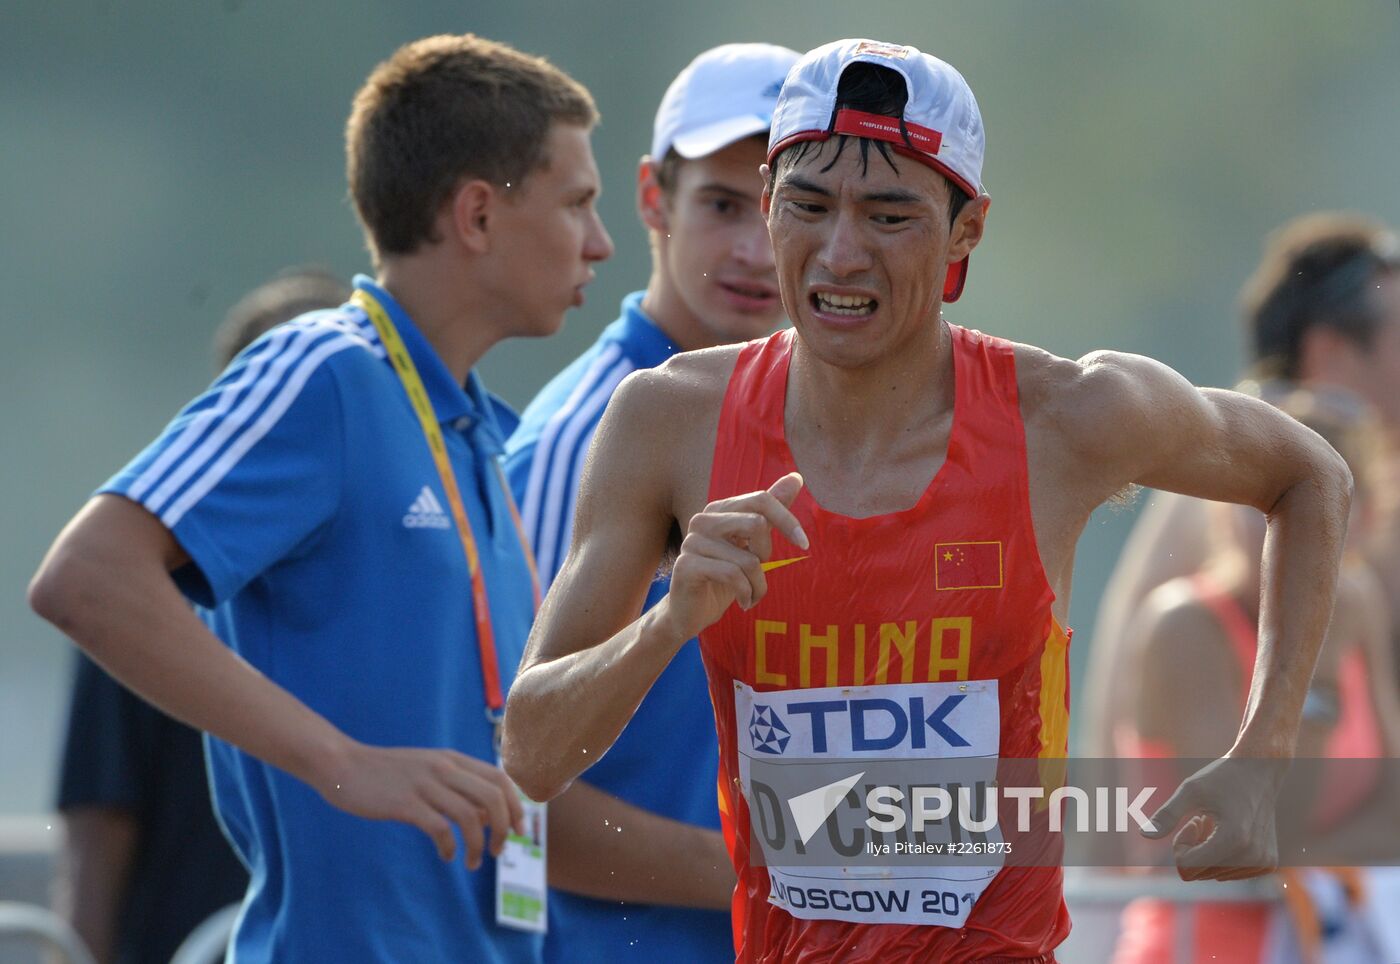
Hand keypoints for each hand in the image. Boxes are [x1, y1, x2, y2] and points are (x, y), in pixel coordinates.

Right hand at [314, 741, 524, 868]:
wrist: (342, 765)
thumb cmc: (386, 773)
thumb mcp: (427, 769)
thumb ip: (456, 784)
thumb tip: (487, 815)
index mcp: (452, 759)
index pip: (501, 779)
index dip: (517, 806)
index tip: (520, 830)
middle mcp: (444, 768)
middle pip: (494, 798)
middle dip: (505, 829)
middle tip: (499, 851)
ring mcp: (425, 785)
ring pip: (471, 817)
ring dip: (478, 846)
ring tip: (474, 863)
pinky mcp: (405, 804)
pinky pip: (441, 829)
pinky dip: (450, 848)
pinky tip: (446, 857)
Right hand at [662, 472, 807, 640]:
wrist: (690, 611)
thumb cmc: (723, 577)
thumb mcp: (752, 543)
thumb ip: (770, 511)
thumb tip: (796, 477)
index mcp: (719, 510)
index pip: (761, 499)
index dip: (787, 520)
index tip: (804, 544)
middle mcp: (702, 520)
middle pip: (757, 523)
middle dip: (766, 554)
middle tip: (757, 572)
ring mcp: (692, 542)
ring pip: (749, 559)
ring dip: (758, 585)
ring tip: (750, 595)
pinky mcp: (686, 566)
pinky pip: (733, 575)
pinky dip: (747, 593)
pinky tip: (744, 602)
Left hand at [1141, 756, 1287, 880]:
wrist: (1261, 770)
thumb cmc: (1223, 777)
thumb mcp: (1190, 790)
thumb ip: (1167, 814)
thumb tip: (1143, 834)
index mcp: (1233, 839)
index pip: (1188, 867)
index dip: (1180, 845)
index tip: (1189, 820)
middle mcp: (1252, 856)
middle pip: (1200, 874)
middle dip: (1193, 849)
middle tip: (1202, 821)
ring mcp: (1263, 863)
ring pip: (1214, 875)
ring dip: (1207, 852)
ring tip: (1216, 824)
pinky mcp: (1268, 864)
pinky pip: (1231, 874)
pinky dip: (1223, 857)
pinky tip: (1229, 831)